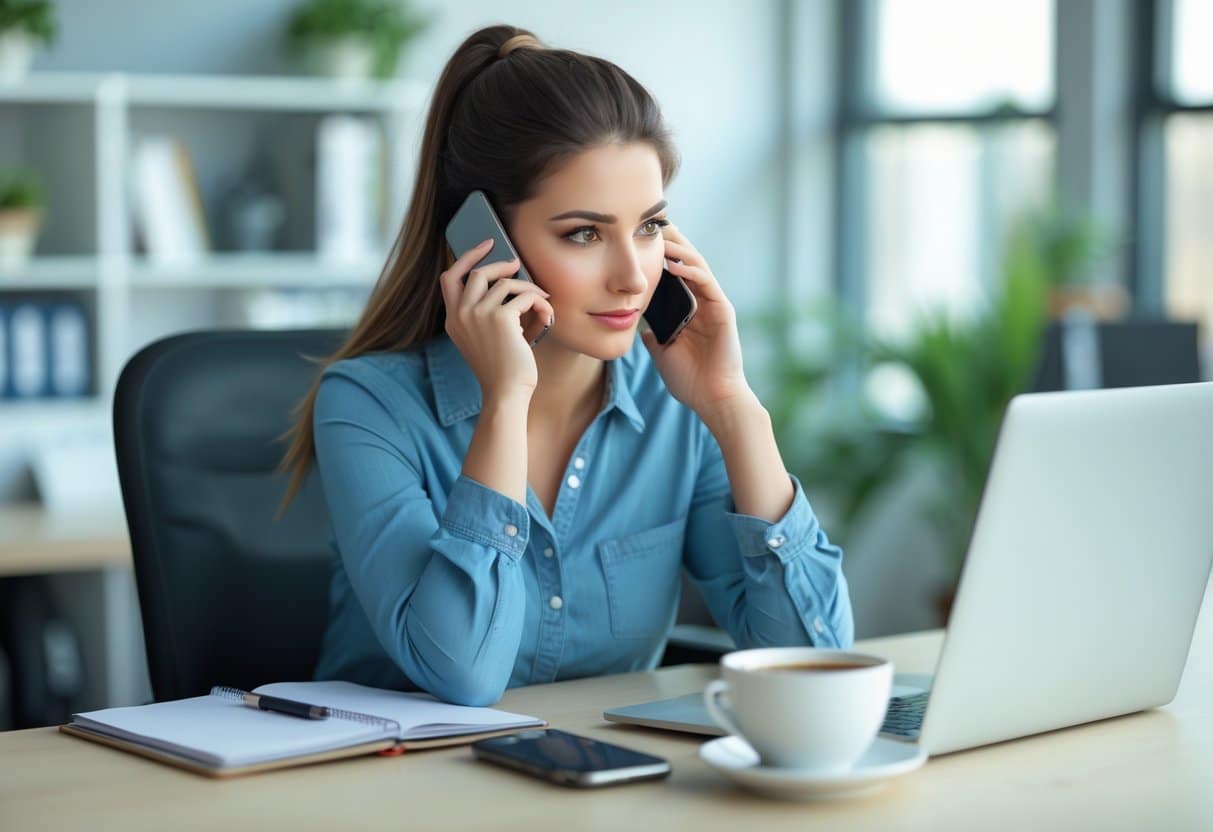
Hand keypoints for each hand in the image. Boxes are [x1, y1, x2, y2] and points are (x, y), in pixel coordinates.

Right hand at [440, 238, 554, 401]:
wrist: (506, 393)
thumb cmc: (502, 369)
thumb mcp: (485, 338)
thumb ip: (488, 311)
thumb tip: (512, 278)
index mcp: (453, 320)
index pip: (450, 278)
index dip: (467, 257)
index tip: (486, 245)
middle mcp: (461, 314)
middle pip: (478, 272)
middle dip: (501, 265)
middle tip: (519, 265)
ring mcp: (478, 314)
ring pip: (506, 283)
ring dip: (529, 289)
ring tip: (542, 300)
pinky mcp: (500, 318)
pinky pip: (524, 296)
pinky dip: (539, 302)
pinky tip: (547, 315)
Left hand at [640, 224, 751, 418]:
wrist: (711, 400)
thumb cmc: (689, 380)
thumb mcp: (662, 353)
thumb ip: (654, 336)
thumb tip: (638, 326)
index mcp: (690, 309)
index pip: (675, 273)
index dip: (661, 255)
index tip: (641, 239)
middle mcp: (703, 302)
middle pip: (687, 262)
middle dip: (671, 242)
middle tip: (652, 223)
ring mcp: (714, 305)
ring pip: (697, 266)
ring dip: (679, 250)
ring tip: (661, 234)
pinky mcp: (722, 311)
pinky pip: (706, 283)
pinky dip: (690, 271)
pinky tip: (673, 264)